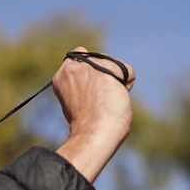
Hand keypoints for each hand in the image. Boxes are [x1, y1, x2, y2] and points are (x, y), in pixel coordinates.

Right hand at [53, 46, 134, 181]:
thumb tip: (99, 80)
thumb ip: (80, 85)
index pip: (78, 56)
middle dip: (104, 75)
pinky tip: (117, 98)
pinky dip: (127, 84)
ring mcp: (90, 66)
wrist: (92, 133)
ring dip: (116, 80)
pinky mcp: (108, 68)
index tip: (92, 87)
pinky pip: (127, 71)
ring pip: (113, 65)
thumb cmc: (85, 125)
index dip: (90, 70)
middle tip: (100, 99)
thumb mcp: (73, 101)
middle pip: (99, 60)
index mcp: (62, 76)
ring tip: (107, 101)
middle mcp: (74, 66)